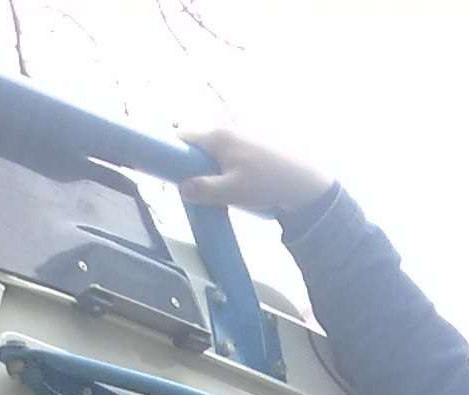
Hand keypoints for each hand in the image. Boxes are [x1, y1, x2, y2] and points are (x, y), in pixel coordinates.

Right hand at [177, 129, 331, 215]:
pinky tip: (232, 184)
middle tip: (191, 186)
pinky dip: (224, 167)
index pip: (182, 137)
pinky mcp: (253, 145)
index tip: (163, 169)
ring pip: (214, 150)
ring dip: (209, 167)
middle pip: (197, 144)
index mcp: (217, 135)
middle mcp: (227, 129)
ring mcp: (241, 135)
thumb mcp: (233, 191)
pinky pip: (229, 154)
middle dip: (190, 162)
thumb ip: (205, 190)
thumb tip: (182, 189)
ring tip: (215, 189)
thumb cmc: (268, 182)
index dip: (169, 151)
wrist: (306, 182)